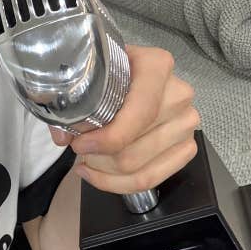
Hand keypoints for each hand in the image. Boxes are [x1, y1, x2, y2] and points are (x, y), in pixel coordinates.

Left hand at [48, 45, 200, 193]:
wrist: (131, 71)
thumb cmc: (109, 70)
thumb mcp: (89, 73)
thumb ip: (70, 101)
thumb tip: (63, 137)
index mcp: (157, 66)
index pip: (138, 115)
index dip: (105, 138)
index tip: (79, 144)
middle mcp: (179, 94)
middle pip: (133, 149)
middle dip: (98, 157)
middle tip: (79, 150)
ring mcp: (186, 123)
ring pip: (139, 169)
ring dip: (105, 171)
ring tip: (88, 160)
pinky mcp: (187, 146)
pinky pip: (152, 179)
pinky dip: (120, 183)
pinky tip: (101, 173)